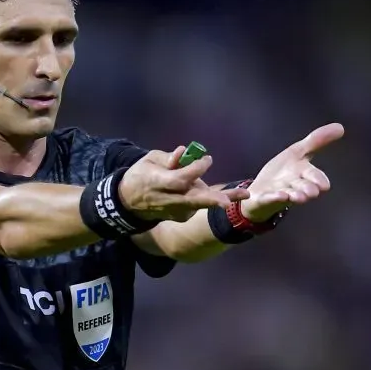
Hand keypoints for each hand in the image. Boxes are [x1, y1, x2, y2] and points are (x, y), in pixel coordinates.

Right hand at [119, 147, 249, 222]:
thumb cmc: (142, 174)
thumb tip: (184, 152)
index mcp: (157, 182)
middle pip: (193, 200)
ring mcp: (174, 211)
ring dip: (222, 198)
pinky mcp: (180, 217)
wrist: (128, 202)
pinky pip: (198, 204)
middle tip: (235, 200)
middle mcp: (167, 199)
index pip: (181, 178)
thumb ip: (168, 158)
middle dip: (213, 200)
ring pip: (201, 204)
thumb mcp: (150, 159)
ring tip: (241, 194)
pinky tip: (199, 191)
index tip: (208, 159)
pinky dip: (203, 196)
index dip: (196, 169)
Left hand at [240, 123, 343, 222]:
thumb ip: (317, 140)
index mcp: (303, 173)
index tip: (325, 185)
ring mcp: (279, 193)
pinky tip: (279, 196)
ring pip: (289, 195)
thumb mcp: (298, 152)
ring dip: (294, 196)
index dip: (318, 179)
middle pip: (303, 187)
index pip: (314, 176)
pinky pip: (269, 199)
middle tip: (312, 192)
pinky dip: (274, 198)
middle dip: (308, 189)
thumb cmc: (283, 173)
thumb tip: (341, 127)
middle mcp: (293, 185)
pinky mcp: (264, 199)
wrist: (260, 191)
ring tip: (298, 196)